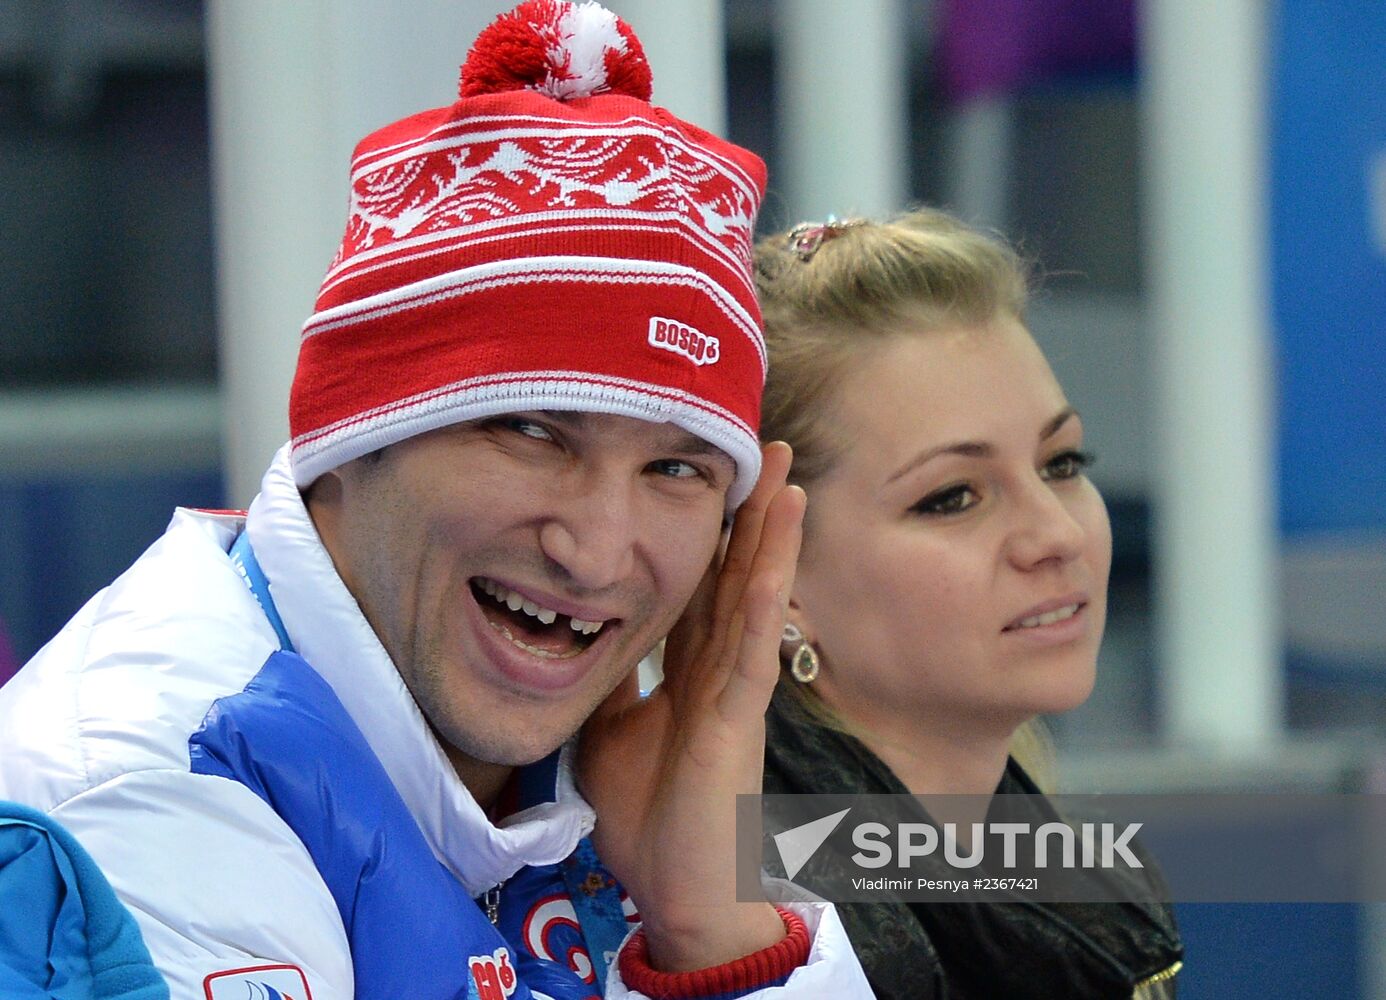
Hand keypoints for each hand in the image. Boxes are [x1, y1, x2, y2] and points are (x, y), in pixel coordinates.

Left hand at [577, 441, 804, 971]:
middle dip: (751, 512)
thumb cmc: (649, 819)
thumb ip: (615, 680)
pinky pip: (752, 648)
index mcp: (689, 672)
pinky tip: (775, 556)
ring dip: (771, 536)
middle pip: (736, 575)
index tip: (716, 478)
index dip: (711, 532)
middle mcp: (719, 670)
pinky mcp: (738, 721)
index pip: (702, 586)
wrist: (676, 893)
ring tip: (787, 476)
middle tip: (769, 447)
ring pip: (755, 598)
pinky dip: (763, 598)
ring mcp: (734, 692)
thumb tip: (593, 638)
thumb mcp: (609, 731)